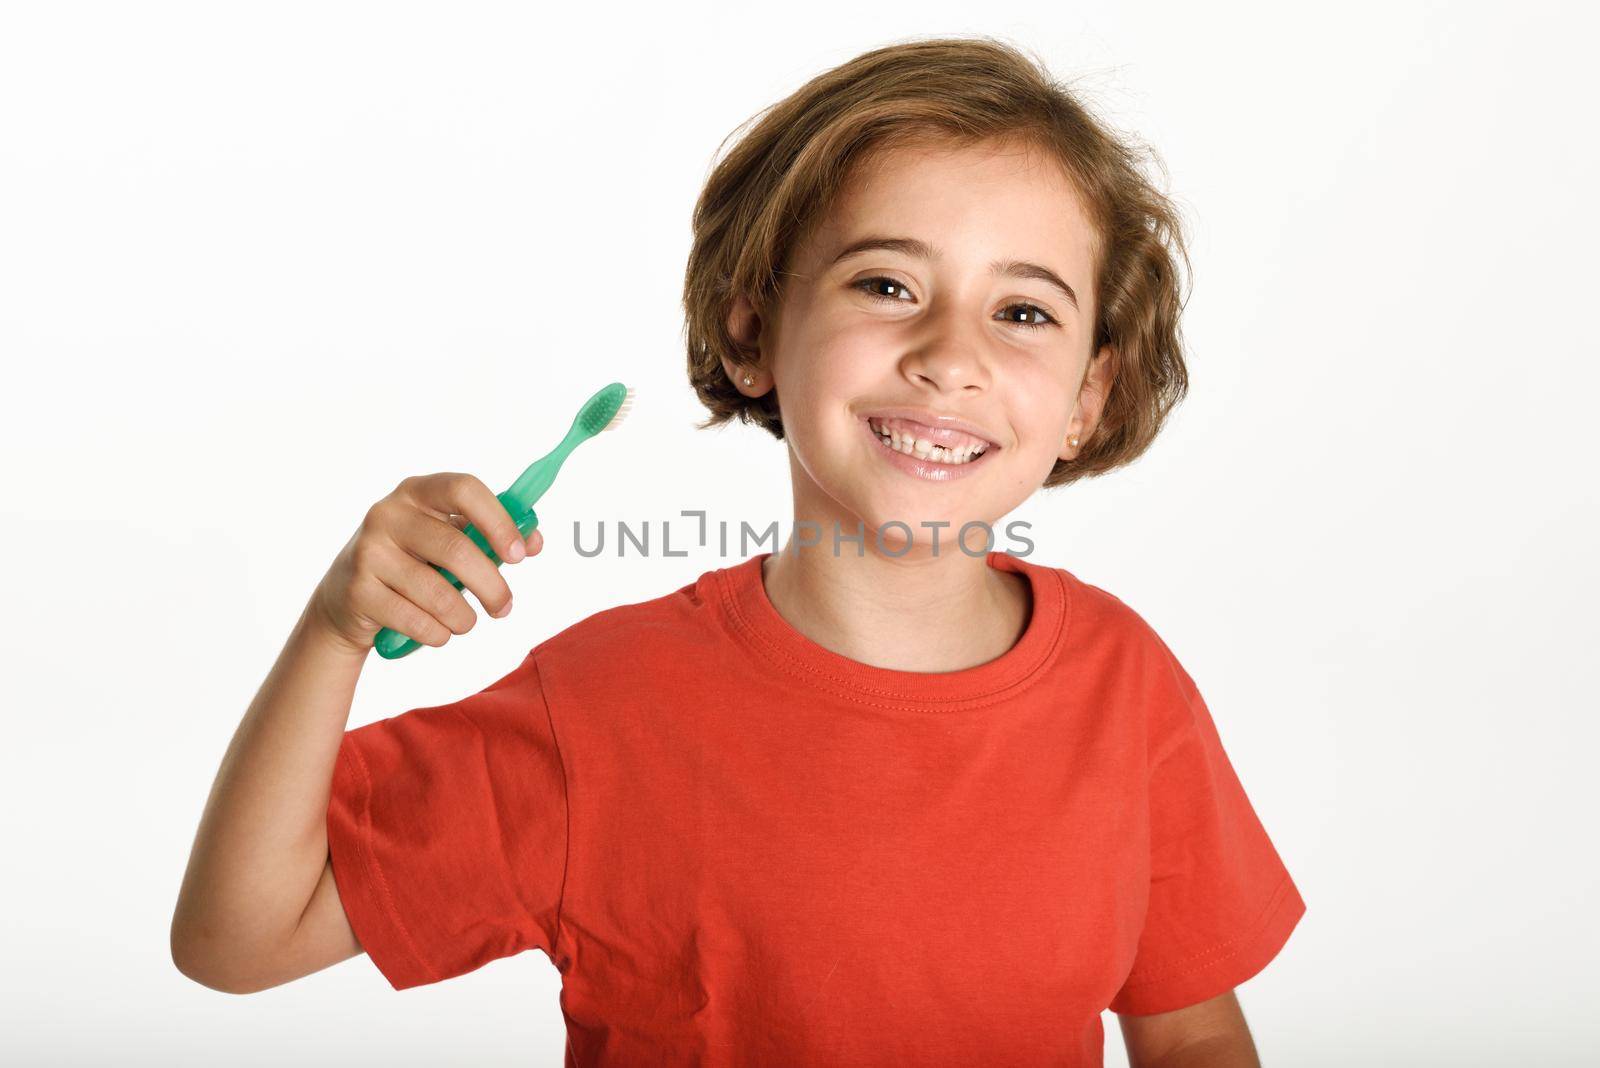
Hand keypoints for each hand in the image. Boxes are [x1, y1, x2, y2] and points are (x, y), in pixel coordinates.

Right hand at [309, 473, 543, 655]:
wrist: (347, 599)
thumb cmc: (412, 563)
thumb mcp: (447, 540)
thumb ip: (490, 537)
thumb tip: (534, 541)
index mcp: (417, 492)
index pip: (464, 489)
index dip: (498, 521)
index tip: (519, 555)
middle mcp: (388, 514)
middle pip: (456, 549)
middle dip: (491, 586)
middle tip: (504, 608)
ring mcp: (369, 552)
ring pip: (438, 593)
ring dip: (464, 618)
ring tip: (466, 622)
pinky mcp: (358, 591)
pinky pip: (417, 620)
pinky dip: (438, 634)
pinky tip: (438, 631)